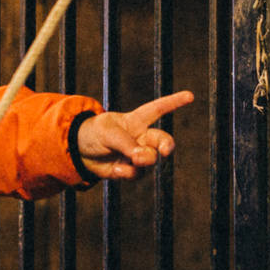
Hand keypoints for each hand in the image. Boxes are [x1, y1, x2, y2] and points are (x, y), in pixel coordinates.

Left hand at [73, 90, 194, 179]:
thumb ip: (126, 143)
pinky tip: (116, 168)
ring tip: (132, 159)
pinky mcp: (131, 169)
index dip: (174, 102)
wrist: (78, 152)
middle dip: (167, 145)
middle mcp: (141, 137)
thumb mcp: (107, 132)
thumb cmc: (93, 133)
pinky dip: (128, 172)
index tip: (190, 95)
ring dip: (143, 160)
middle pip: (162, 140)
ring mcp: (137, 154)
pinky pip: (137, 173)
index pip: (157, 109)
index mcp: (135, 120)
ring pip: (151, 160)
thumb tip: (144, 158)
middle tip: (165, 151)